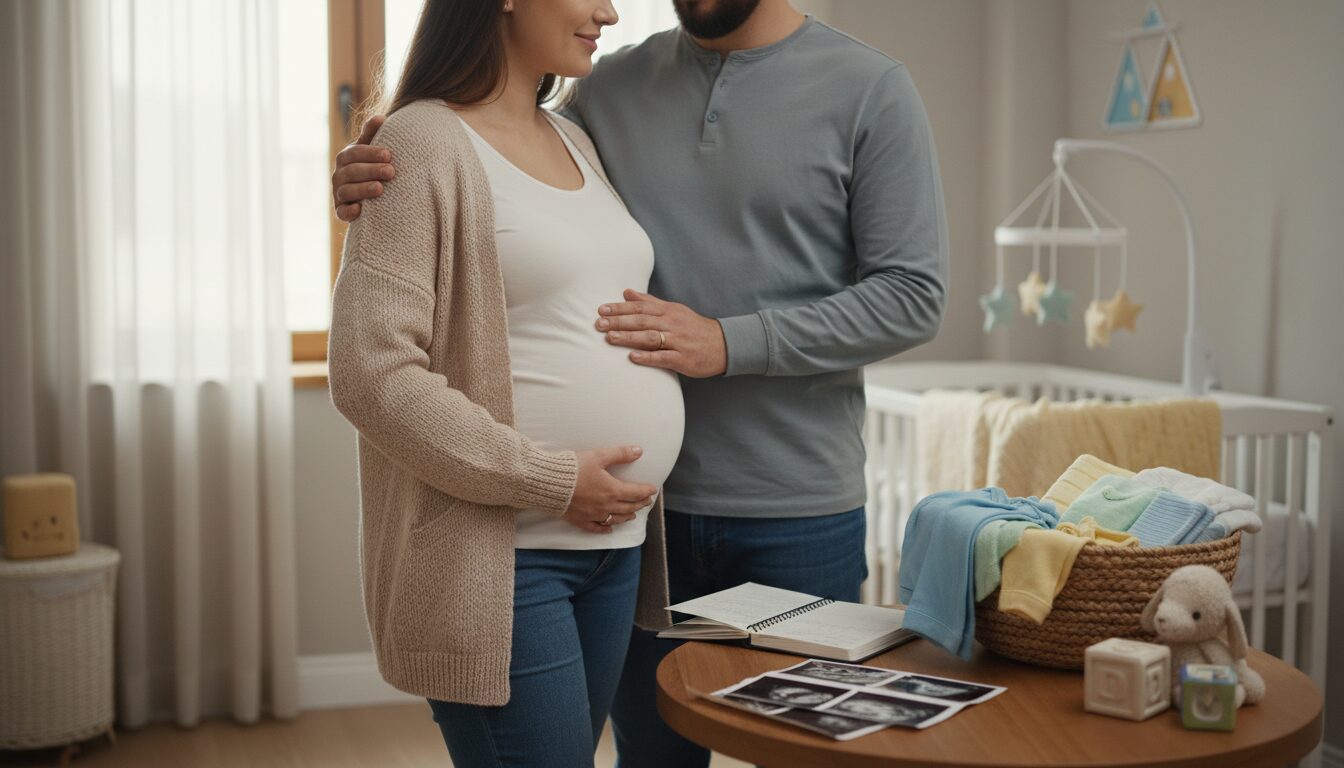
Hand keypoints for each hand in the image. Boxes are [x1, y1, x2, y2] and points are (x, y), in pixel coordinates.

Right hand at [332, 115, 395, 221]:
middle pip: (352, 171)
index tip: (389, 155)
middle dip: (372, 170)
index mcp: (345, 157)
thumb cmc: (370, 166)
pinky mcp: (341, 211)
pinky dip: (349, 212)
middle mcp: (339, 175)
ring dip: (363, 189)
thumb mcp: (369, 150)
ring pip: (347, 191)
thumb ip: (372, 134)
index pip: (355, 153)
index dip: (371, 153)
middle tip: (391, 172)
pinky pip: (342, 212)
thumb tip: (381, 118)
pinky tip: (360, 210)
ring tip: (380, 189)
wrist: (367, 194)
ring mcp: (339, 194)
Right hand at [562, 446, 657, 533]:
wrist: (548, 484)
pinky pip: (596, 528)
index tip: (653, 490)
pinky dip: (605, 529)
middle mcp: (606, 506)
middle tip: (646, 501)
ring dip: (626, 516)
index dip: (646, 491)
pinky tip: (609, 529)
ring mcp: (593, 515)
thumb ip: (620, 454)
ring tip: (633, 515)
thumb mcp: (598, 456)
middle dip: (639, 504)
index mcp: (612, 490)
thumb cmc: (574, 469)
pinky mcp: (580, 520)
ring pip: (616, 519)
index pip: (636, 492)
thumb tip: (639, 451)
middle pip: (628, 507)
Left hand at [596, 289, 727, 377]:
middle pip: (642, 320)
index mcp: (668, 311)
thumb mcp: (674, 310)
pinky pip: (663, 357)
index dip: (620, 308)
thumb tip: (627, 292)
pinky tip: (633, 357)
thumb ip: (649, 302)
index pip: (641, 307)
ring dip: (629, 337)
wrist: (723, 345)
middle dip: (619, 321)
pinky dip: (648, 357)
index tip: (602, 309)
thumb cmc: (693, 328)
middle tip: (599, 324)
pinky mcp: (683, 359)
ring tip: (610, 338)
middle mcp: (672, 324)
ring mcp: (678, 341)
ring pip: (650, 337)